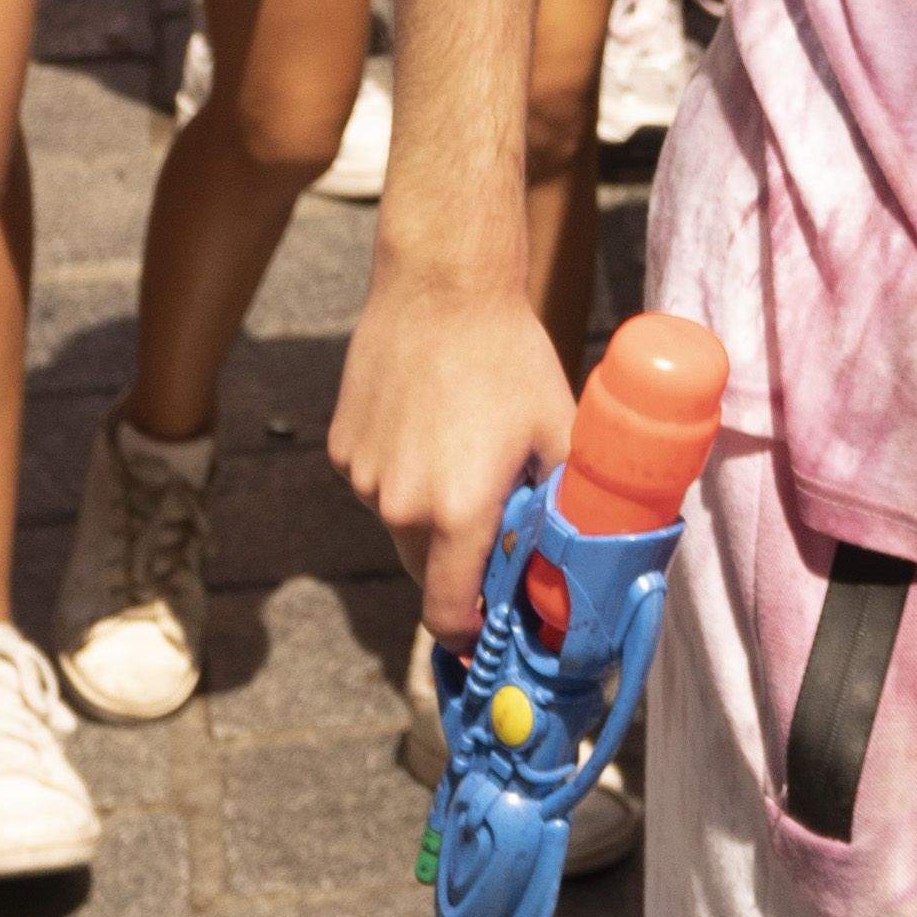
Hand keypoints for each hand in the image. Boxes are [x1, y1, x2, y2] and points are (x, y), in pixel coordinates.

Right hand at [333, 261, 589, 639]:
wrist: (442, 285)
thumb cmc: (510, 357)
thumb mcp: (559, 433)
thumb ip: (565, 504)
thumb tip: (574, 558)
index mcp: (457, 513)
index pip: (447, 613)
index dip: (467, 631)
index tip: (485, 628)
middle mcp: (400, 505)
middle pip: (426, 569)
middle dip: (458, 563)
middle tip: (493, 523)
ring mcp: (363, 477)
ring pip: (399, 523)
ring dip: (429, 511)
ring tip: (463, 447)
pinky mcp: (342, 448)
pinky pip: (375, 482)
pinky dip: (402, 472)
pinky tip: (429, 421)